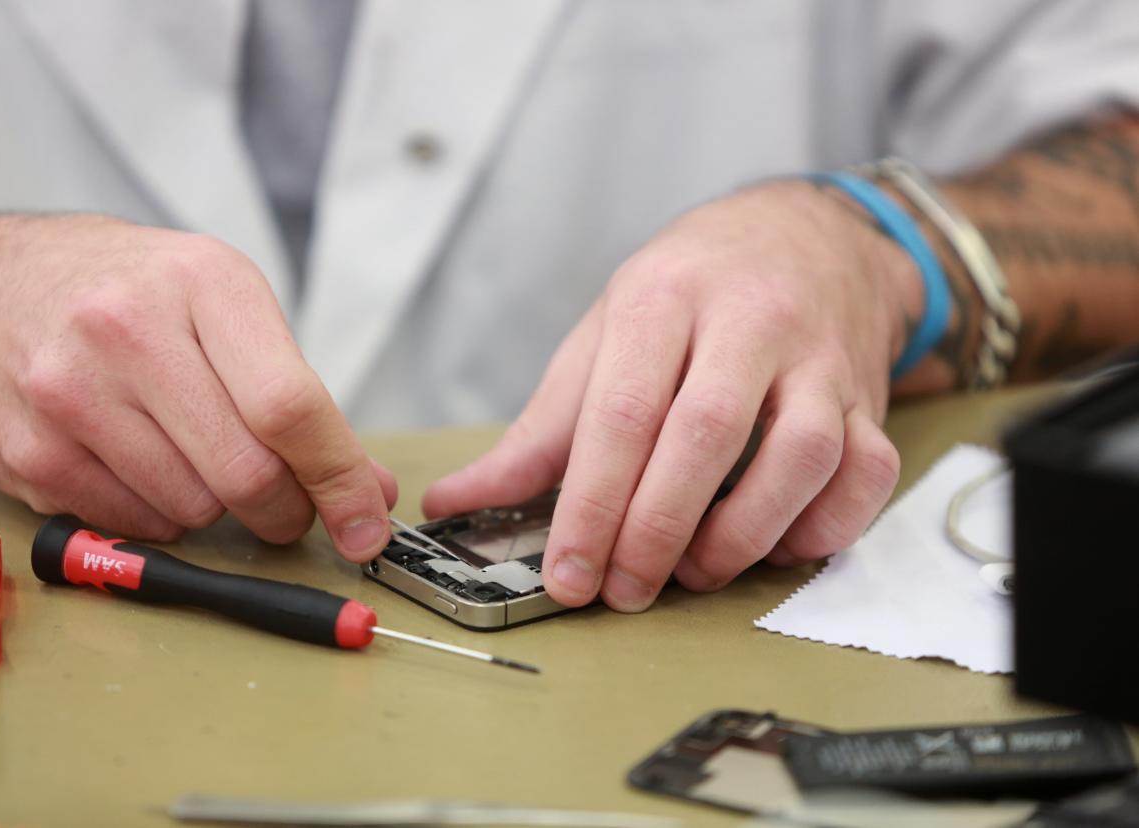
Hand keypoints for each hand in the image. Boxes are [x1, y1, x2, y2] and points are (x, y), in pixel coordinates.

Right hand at [0, 213, 394, 553]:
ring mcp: (69, 393)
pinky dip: (160, 515)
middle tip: (285, 504)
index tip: (365, 523)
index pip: (289, 406)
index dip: (338, 479)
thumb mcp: (223, 304)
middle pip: (246, 471)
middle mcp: (128, 330)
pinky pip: (136, 525)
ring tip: (192, 455)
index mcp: (202, 283)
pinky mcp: (30, 452)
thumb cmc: (127, 294)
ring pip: (194, 509)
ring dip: (216, 507)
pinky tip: (142, 465)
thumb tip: (365, 488)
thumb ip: (298, 394)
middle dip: (285, 508)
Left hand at [424, 181, 918, 609]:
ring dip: (742, 536)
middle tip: (622, 590)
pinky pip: (866, 473)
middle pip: (706, 436)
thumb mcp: (606, 333)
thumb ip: (542, 426)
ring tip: (692, 574)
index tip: (566, 574)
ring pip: (800, 456)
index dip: (592, 505)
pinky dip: (823, 526)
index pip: (623, 411)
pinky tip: (774, 546)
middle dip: (655, 530)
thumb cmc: (690, 291)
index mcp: (664, 295)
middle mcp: (751, 319)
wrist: (808, 233)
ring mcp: (821, 358)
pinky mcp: (870, 397)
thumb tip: (457, 500)